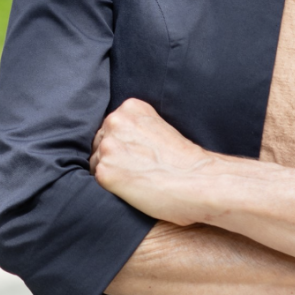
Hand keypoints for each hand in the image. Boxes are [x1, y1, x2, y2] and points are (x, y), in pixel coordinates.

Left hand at [90, 98, 212, 224]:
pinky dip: (110, 187)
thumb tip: (119, 143)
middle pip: (99, 141)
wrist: (198, 180)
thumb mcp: (159, 127)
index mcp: (131, 107)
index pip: (111, 126)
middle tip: (138, 169)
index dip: (122, 143)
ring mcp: (108, 146)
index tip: (138, 154)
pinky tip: (131, 188)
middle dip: (113, 155)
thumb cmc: (185, 160)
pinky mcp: (105, 172)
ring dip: (110, 171)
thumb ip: (136, 129)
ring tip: (136, 179)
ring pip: (95, 160)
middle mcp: (115, 121)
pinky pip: (96, 180)